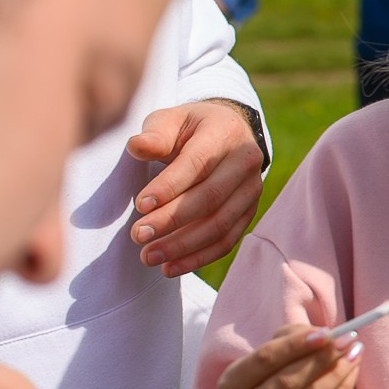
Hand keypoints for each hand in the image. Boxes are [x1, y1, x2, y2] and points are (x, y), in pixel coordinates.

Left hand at [127, 101, 264, 275]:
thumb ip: (155, 134)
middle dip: (172, 220)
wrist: (227, 133)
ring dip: (183, 245)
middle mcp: (246, 161)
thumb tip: (137, 147)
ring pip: (220, 224)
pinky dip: (199, 258)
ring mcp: (252, 189)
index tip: (139, 205)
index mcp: (224, 132)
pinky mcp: (248, 212)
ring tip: (148, 257)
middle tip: (137, 236)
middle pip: (210, 197)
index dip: (169, 186)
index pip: (197, 163)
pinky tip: (170, 268)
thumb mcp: (170, 120)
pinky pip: (227, 241)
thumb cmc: (189, 128)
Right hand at [221, 324, 358, 388]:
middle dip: (321, 358)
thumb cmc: (279, 369)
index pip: (264, 359)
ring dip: (337, 373)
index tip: (325, 333)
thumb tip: (328, 336)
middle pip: (287, 383)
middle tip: (346, 340)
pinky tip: (352, 372)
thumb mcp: (278, 349)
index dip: (296, 345)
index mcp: (232, 384)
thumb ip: (296, 336)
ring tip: (354, 353)